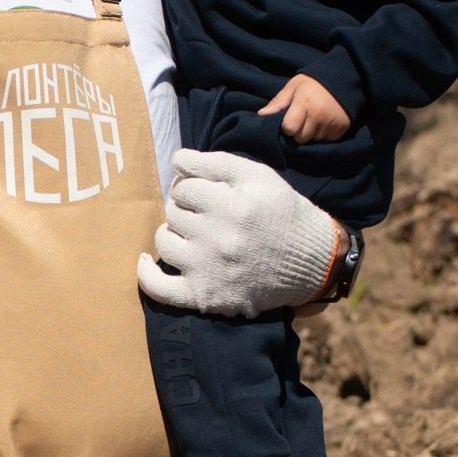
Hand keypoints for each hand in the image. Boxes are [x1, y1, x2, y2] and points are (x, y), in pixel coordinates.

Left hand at [137, 148, 345, 319]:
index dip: (193, 185)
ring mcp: (210, 270)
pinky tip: (146, 260)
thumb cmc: (282, 214)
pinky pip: (159, 288)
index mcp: (234, 205)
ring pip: (164, 240)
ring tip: (191, 234)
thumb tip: (176, 160)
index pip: (185, 185)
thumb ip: (216, 163)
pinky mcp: (205, 297)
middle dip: (186, 208)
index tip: (206, 193)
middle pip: (173, 211)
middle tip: (205, 215)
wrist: (312, 263)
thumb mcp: (259, 177)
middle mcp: (220, 238)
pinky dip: (146, 274)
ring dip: (172, 234)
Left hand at [261, 72, 352, 143]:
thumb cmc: (314, 82)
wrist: (345, 77)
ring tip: (313, 120)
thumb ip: (278, 102)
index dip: (286, 126)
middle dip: (297, 132)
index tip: (289, 119)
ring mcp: (331, 124)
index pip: (289, 128)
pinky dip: (322, 136)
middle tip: (301, 119)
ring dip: (310, 135)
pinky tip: (323, 123)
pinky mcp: (341, 129)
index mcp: (304, 103)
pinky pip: (326, 142)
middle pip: (300, 138)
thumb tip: (261, 115)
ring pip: (312, 141)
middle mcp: (319, 116)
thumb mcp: (294, 86)